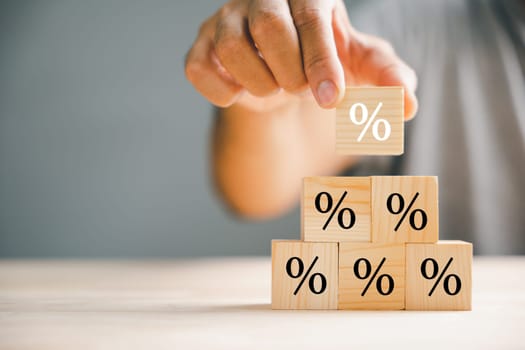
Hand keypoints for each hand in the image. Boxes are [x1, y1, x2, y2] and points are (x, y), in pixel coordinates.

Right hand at [185, 0, 417, 117]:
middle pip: (270, 26)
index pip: (312, 15)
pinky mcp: (200, 47)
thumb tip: (408, 104)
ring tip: (275, 89)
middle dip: (291, 73)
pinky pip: (200, 69)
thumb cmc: (321, 63)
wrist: (279, 77)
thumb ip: (388, 78)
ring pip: (233, 47)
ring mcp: (225, 20)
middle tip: (301, 90)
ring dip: (261, 86)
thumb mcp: (359, 67)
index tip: (331, 99)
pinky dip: (224, 93)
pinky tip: (241, 93)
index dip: (322, 60)